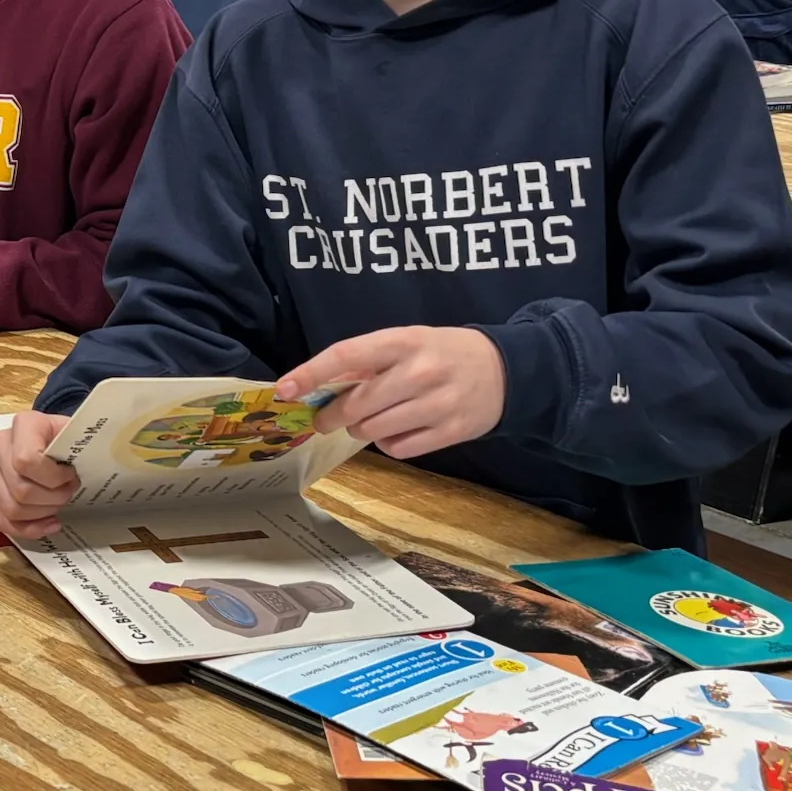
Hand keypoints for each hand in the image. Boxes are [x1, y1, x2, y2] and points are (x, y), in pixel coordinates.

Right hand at [0, 412, 77, 539]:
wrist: (54, 440)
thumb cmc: (68, 440)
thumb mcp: (79, 435)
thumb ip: (85, 446)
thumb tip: (95, 460)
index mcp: (24, 424)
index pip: (27, 461)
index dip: (54, 477)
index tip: (72, 475)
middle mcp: (1, 444)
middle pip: (20, 490)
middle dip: (52, 499)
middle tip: (69, 492)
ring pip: (11, 509)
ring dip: (41, 514)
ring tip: (58, 505)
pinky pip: (2, 520)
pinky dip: (28, 529)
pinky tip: (48, 524)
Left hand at [279, 326, 506, 460]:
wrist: (507, 370)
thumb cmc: (442, 353)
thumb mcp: (406, 341)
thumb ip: (366, 361)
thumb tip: (317, 386)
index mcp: (403, 341)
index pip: (345, 355)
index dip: (310, 373)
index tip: (284, 389)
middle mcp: (419, 371)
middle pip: (356, 404)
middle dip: (331, 415)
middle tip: (324, 419)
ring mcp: (438, 403)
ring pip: (373, 430)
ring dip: (361, 429)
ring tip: (371, 419)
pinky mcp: (452, 431)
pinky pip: (398, 449)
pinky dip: (388, 444)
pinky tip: (397, 430)